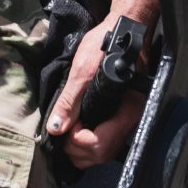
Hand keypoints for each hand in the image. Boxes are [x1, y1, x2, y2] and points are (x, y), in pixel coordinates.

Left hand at [44, 20, 143, 169]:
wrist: (122, 32)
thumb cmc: (106, 45)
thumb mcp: (82, 70)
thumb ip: (70, 101)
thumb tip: (56, 128)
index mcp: (126, 110)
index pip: (99, 145)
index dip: (77, 140)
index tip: (67, 124)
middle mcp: (131, 120)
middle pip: (101, 154)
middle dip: (76, 148)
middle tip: (64, 129)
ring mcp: (127, 121)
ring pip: (103, 153)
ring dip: (81, 148)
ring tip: (69, 129)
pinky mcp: (121, 118)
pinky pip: (105, 143)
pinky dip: (88, 143)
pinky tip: (77, 129)